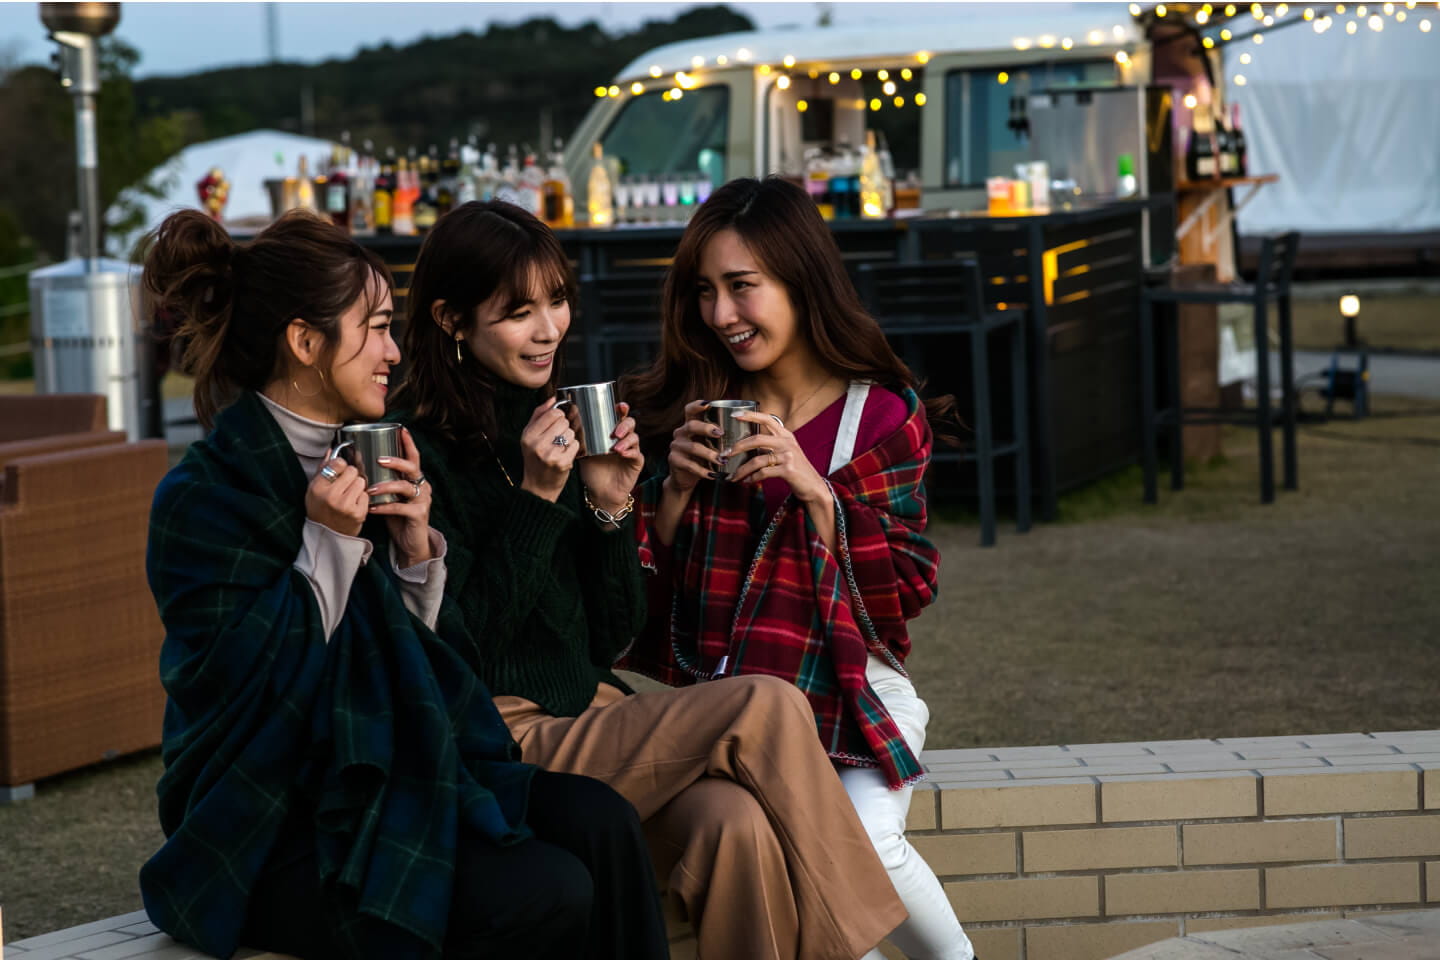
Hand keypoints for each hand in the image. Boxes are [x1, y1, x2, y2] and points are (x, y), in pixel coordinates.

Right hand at [306, 453, 368, 537]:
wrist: (327, 535)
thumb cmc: (320, 509)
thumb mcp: (314, 489)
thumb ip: (323, 469)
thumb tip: (331, 451)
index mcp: (318, 487)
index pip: (338, 463)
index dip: (341, 465)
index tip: (340, 470)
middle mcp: (331, 496)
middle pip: (352, 471)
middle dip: (351, 475)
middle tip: (345, 485)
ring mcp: (346, 505)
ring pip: (361, 481)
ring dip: (357, 486)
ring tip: (349, 494)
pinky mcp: (358, 513)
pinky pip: (366, 494)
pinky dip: (362, 498)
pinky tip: (354, 504)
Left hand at [366, 426, 433, 566]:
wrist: (410, 543)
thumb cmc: (397, 517)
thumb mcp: (390, 496)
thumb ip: (382, 482)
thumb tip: (359, 468)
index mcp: (416, 479)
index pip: (414, 457)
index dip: (409, 443)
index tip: (402, 429)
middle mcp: (422, 486)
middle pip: (412, 468)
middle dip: (396, 461)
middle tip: (379, 459)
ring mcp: (422, 500)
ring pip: (405, 487)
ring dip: (386, 486)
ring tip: (370, 489)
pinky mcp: (419, 514)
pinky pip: (400, 507)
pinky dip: (384, 507)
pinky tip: (372, 508)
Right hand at [519, 396, 578, 502]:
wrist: (538, 487)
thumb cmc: (535, 459)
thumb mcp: (529, 436)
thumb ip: (539, 415)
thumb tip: (553, 399)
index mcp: (528, 435)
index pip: (552, 413)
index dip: (558, 415)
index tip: (556, 422)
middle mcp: (538, 444)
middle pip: (563, 422)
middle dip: (564, 427)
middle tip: (558, 437)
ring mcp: (550, 454)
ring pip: (571, 432)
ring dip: (569, 438)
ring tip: (560, 447)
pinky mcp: (563, 463)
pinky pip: (575, 445)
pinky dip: (573, 448)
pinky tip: (565, 454)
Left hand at [577, 401, 643, 515]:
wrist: (599, 492)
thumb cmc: (592, 470)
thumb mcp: (583, 451)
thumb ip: (579, 437)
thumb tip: (567, 421)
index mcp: (611, 432)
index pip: (618, 416)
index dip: (621, 409)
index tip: (619, 406)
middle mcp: (623, 439)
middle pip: (630, 423)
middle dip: (624, 424)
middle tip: (615, 432)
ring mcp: (631, 450)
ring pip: (635, 437)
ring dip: (626, 439)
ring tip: (616, 447)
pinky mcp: (636, 462)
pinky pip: (637, 453)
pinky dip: (630, 451)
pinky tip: (621, 453)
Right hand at [663, 399, 723, 495]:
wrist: (685, 478)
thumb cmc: (702, 458)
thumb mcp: (708, 444)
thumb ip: (719, 436)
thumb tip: (748, 429)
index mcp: (689, 425)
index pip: (690, 410)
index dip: (697, 405)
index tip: (708, 404)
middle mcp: (680, 433)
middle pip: (692, 425)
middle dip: (707, 428)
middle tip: (721, 433)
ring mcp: (676, 446)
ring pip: (693, 447)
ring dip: (709, 454)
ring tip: (722, 460)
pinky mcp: (674, 460)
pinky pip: (690, 465)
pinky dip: (703, 471)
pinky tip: (713, 475)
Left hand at [727, 411, 827, 502]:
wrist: (813, 487)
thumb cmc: (797, 471)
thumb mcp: (787, 452)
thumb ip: (771, 446)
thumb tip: (745, 446)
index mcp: (786, 435)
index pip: (767, 419)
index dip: (750, 415)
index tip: (735, 414)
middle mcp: (787, 443)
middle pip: (757, 439)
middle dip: (738, 447)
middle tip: (726, 454)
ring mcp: (788, 456)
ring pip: (757, 460)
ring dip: (742, 470)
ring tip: (734, 476)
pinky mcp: (788, 470)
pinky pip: (763, 473)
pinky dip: (752, 478)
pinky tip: (746, 482)